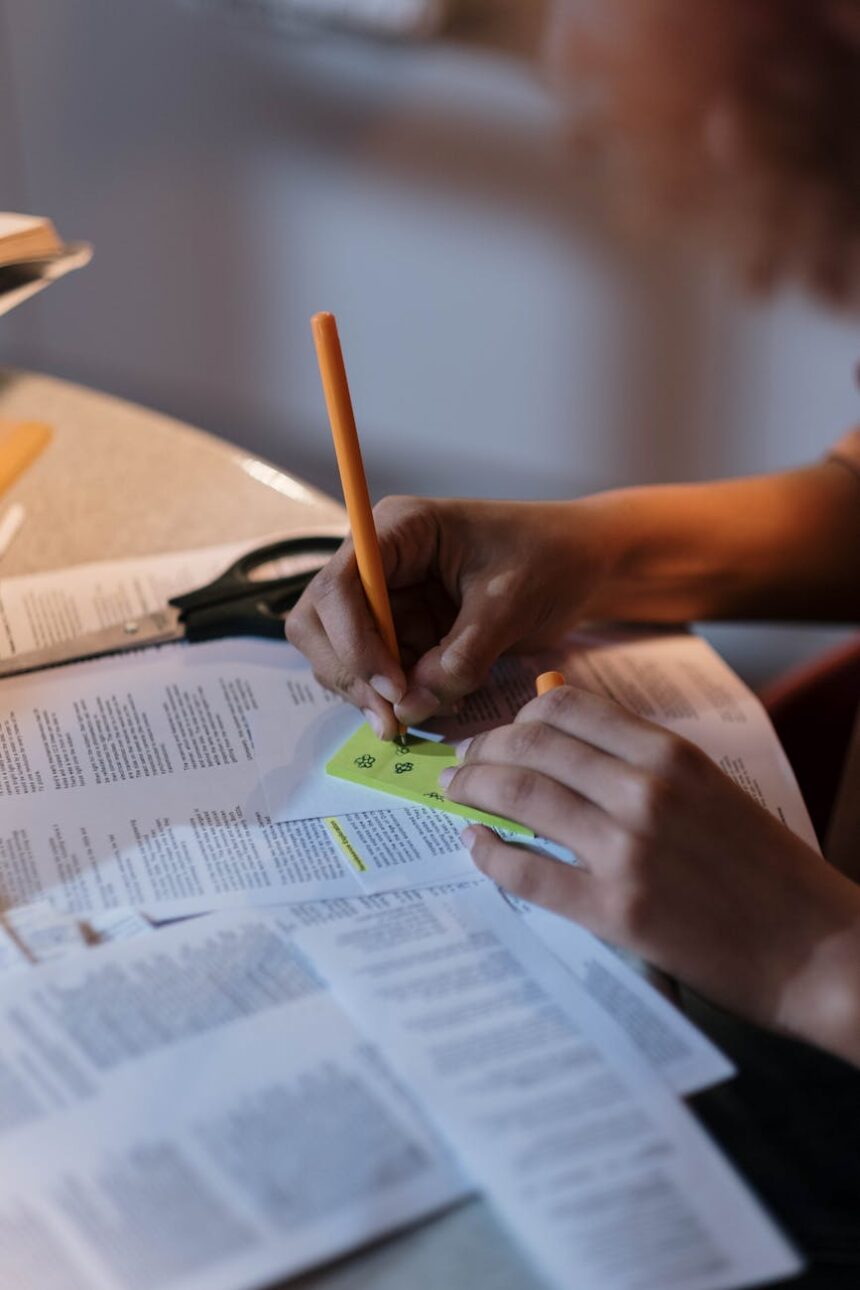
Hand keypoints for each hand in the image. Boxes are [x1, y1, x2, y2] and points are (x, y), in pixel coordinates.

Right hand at [287, 496, 607, 738]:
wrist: (582, 565)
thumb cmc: (550, 559)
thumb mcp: (509, 605)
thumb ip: (460, 656)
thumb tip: (410, 706)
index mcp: (398, 530)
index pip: (339, 587)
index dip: (355, 642)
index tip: (393, 687)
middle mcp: (378, 562)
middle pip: (319, 622)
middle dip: (351, 673)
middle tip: (395, 717)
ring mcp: (387, 599)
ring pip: (340, 654)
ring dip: (372, 692)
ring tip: (426, 710)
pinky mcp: (402, 631)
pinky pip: (375, 672)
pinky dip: (396, 697)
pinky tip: (439, 703)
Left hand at [442, 685, 859, 1061]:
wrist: (818, 950)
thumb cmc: (767, 869)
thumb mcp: (712, 788)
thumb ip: (643, 760)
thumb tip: (568, 734)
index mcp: (670, 754)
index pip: (566, 709)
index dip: (518, 716)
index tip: (501, 732)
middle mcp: (645, 790)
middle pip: (532, 746)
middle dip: (484, 749)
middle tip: (463, 762)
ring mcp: (627, 850)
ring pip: (521, 797)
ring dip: (474, 789)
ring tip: (457, 792)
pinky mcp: (616, 911)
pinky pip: (527, 871)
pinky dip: (489, 855)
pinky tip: (476, 846)